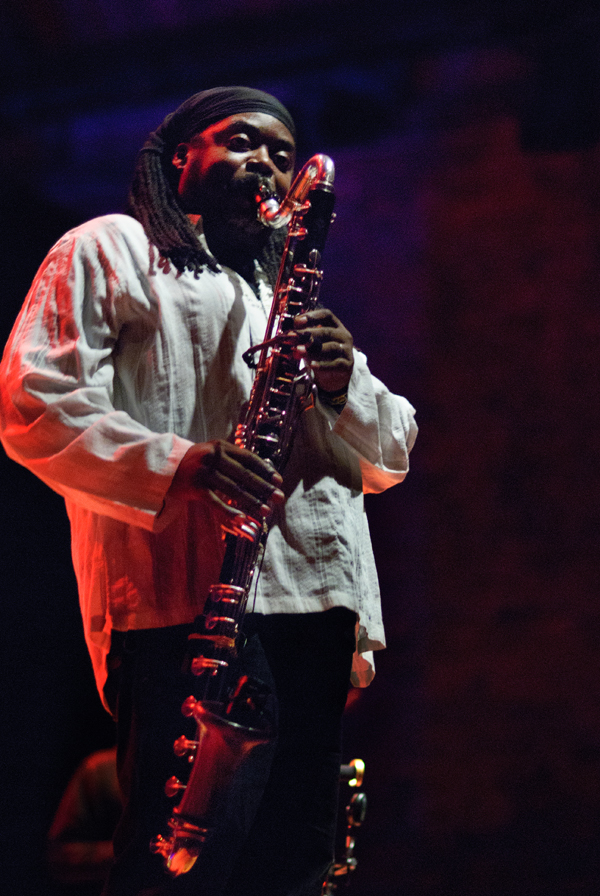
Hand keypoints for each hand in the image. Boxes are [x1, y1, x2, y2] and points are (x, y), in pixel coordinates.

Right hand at [167, 440, 283, 522]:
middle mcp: (214, 457)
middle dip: (264, 488)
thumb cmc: (197, 462)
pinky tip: (242, 518)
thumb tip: (263, 474)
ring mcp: (204, 472)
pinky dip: (229, 511)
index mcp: (222, 447)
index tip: (279, 481)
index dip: (266, 470)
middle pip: (245, 475)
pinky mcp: (195, 488)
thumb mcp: (214, 453)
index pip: (249, 458)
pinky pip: (215, 502)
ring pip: (233, 490)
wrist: (165, 466)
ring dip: (252, 502)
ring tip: (266, 511)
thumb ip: (234, 459)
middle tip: (279, 498)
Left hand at [292, 308, 353, 392]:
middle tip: (292, 337)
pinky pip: (336, 364)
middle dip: (308, 334)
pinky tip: (312, 366)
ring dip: (313, 349)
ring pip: (331, 347)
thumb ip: (303, 337)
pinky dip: (323, 365)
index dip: (312, 316)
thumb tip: (288, 335)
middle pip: (326, 332)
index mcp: (335, 326)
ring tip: (298, 350)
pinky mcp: (347, 365)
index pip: (326, 315)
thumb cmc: (321, 354)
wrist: (336, 375)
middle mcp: (343, 335)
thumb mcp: (313, 343)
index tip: (297, 321)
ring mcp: (347, 350)